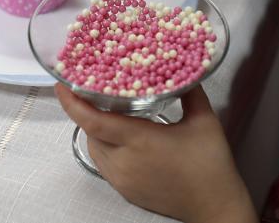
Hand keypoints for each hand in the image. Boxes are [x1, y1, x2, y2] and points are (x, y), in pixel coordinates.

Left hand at [55, 83, 257, 222]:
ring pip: (93, 148)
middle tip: (87, 87)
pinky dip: (102, 145)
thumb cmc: (211, 167)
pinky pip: (102, 163)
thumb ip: (191, 91)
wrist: (215, 209)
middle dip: (84, 110)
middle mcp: (124, 162)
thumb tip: (183, 69)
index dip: (73, 102)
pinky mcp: (124, 190)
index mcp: (140, 141)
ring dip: (93, 128)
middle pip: (89, 132)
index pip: (93, 121)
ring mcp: (122, 179)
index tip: (62, 84)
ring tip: (102, 108)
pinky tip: (116, 135)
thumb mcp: (204, 121)